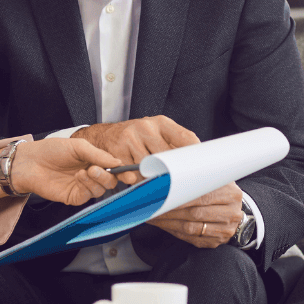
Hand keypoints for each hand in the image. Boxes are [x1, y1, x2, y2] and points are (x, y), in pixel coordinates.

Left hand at [10, 138, 122, 205]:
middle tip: (99, 168)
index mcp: (95, 160)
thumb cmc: (52, 150)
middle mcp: (91, 175)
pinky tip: (79, 177)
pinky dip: (87, 186)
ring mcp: (83, 187)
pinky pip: (88, 196)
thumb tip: (118, 162)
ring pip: (101, 190)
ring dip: (97, 180)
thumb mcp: (78, 146)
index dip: (124, 171)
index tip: (130, 173)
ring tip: (86, 170)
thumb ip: (98, 155)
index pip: (115, 168)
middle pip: (111, 181)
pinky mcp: (74, 197)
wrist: (30, 162)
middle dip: (109, 176)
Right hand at [73, 116, 200, 184]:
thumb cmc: (137, 138)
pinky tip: (134, 174)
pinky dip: (135, 179)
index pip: (186, 139)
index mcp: (162, 122)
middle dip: (170, 171)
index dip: (194, 156)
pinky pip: (133, 174)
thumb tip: (196, 161)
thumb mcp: (157, 133)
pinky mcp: (118, 151)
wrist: (105, 135)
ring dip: (150, 177)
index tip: (198, 167)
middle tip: (173, 180)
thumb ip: (174, 144)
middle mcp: (147, 127)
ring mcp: (131, 138)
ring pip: (150, 168)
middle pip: (168, 158)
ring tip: (148, 175)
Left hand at [148, 182, 243, 248]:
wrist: (232, 208)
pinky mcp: (217, 241)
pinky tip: (163, 224)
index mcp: (231, 193)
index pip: (202, 196)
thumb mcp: (211, 177)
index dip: (179, 197)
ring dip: (168, 223)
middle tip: (151, 207)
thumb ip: (192, 174)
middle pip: (195, 213)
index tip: (160, 196)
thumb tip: (161, 173)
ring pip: (191, 228)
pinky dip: (174, 231)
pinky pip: (192, 239)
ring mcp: (225, 229)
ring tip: (152, 216)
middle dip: (169, 211)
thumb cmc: (217, 189)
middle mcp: (231, 212)